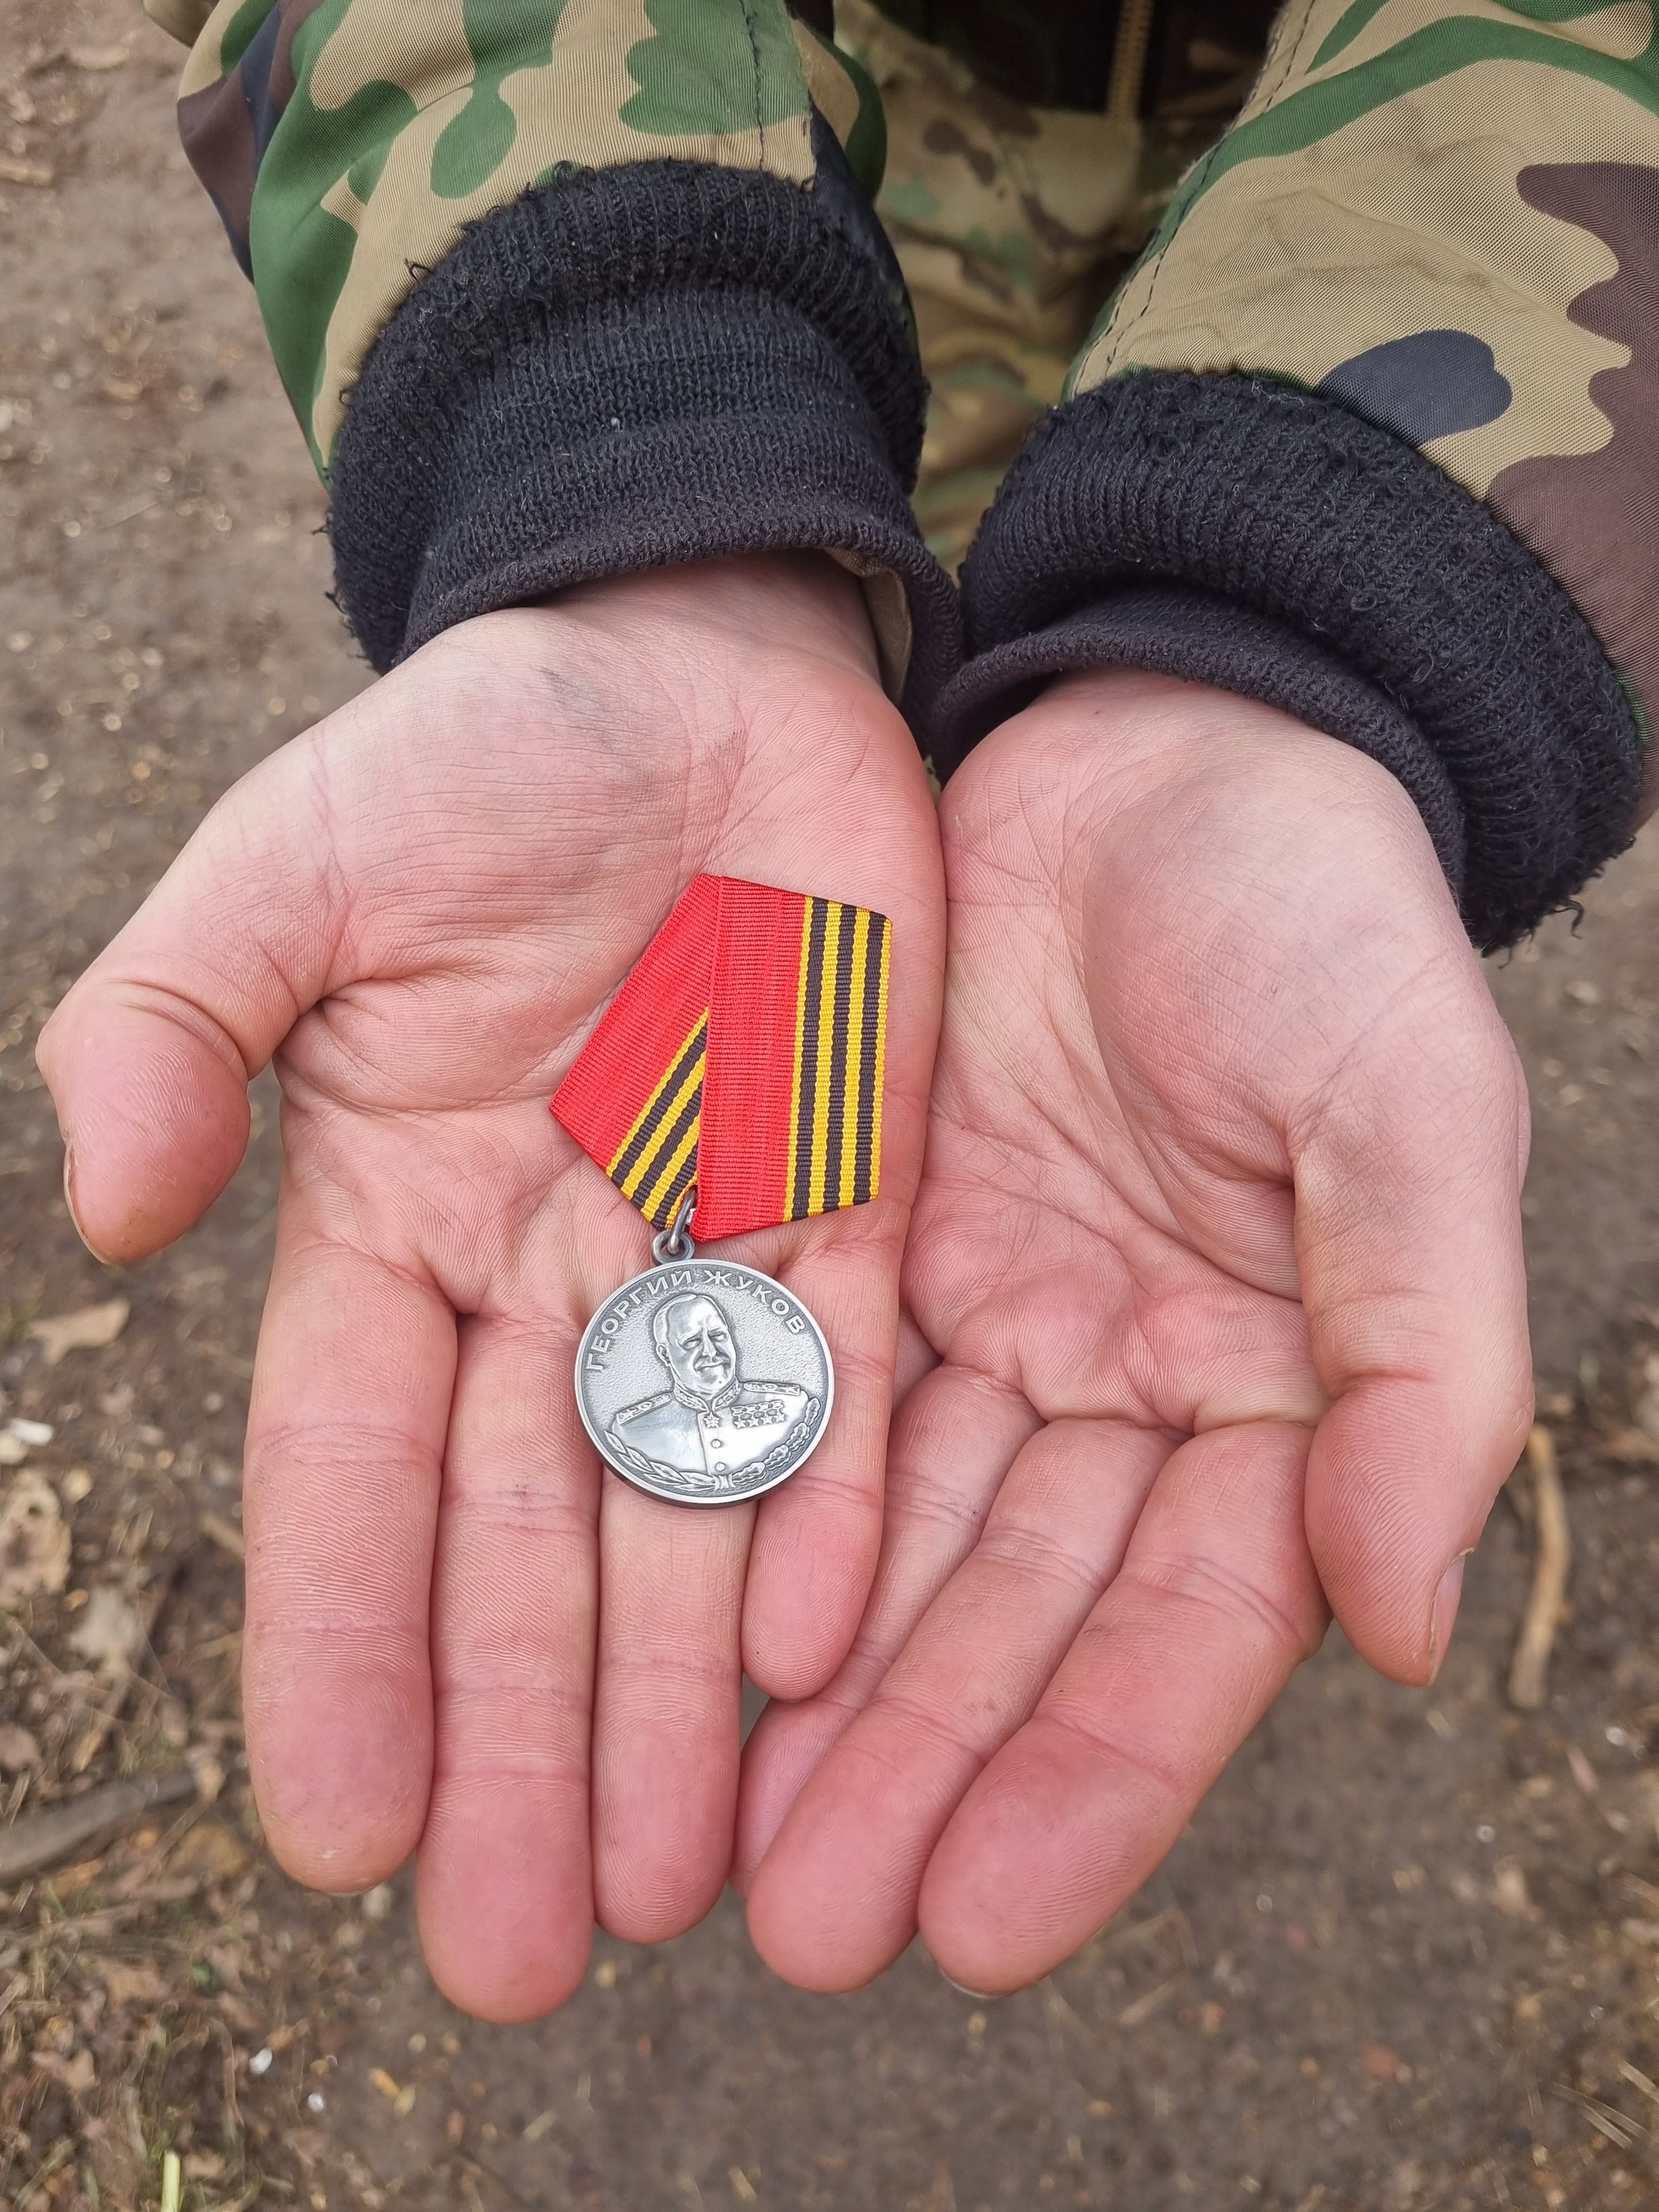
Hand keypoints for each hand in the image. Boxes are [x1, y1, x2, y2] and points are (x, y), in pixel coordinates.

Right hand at [38, 555, 943, 2019]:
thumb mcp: (295, 862)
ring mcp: (711, 1251)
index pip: (353, 1471)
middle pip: (530, 1541)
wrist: (701, 657)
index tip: (342, 1834)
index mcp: (397, 1215)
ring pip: (688, 1510)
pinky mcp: (863, 1207)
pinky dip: (828, 1523)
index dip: (342, 1646)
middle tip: (525, 1955)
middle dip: (522, 1739)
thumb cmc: (486, 750)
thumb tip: (99, 1213)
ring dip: (676, 1698)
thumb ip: (179, 1020)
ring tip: (671, 1888)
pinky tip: (816, 1669)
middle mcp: (552, 1271)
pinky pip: (847, 1391)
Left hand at [739, 669, 1531, 1992]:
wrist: (1168, 736)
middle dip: (917, 1775)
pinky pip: (802, 1403)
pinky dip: (750, 1521)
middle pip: (1015, 1618)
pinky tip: (677, 1641)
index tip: (977, 1928)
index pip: (1187, 1628)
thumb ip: (1425, 1363)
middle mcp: (1127, 1386)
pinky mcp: (873, 1239)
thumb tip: (1407, 1630)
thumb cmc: (1325, 917)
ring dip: (815, 1700)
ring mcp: (993, 1318)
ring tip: (713, 1851)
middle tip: (800, 1942)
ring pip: (896, 1543)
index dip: (1091, 1782)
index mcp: (1281, 1389)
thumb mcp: (1412, 1114)